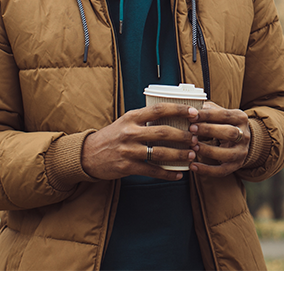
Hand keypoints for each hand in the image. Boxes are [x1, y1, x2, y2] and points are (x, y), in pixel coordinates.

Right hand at [81, 104, 198, 180]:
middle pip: (162, 132)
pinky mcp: (126, 167)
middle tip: (196, 137)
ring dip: (178, 155)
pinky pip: (151, 171)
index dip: (178, 110)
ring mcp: (128, 150)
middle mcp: (130, 132)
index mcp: (132, 117)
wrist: (88, 155)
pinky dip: (167, 173)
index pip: (158, 110)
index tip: (194, 113)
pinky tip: (179, 174)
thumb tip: (174, 115)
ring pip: (159, 153)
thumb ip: (146, 119)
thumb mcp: (127, 121)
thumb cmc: (113, 135)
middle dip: (182, 136)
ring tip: (191, 155)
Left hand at [188, 101, 250, 176]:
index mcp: (241, 118)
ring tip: (192, 147)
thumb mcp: (219, 113)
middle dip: (209, 131)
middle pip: (230, 133)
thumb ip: (207, 110)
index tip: (192, 116)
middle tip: (191, 129)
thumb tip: (190, 108)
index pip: (225, 115)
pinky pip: (222, 170)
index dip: (208, 115)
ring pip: (228, 154)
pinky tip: (193, 166)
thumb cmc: (223, 123)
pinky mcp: (236, 165)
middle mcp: (245, 135)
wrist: (240, 139)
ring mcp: (242, 151)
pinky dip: (207, 170)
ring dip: (208, 150)